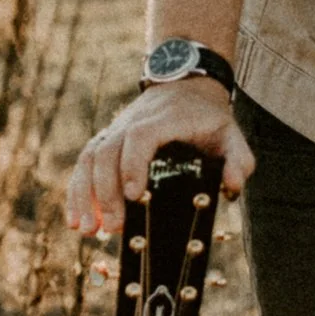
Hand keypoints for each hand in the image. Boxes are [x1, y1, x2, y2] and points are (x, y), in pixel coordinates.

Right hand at [66, 77, 250, 236]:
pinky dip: (77, 191)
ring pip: (90, 158)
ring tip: (87, 230)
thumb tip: (231, 188)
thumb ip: (238, 161)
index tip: (136, 195)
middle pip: (108, 151)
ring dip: (85, 195)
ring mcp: (116, 130)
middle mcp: (133, 122)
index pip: (141, 137)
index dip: (134, 164)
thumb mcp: (231, 135)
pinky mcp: (106, 140)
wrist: (186, 85)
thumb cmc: (209, 117)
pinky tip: (76, 220)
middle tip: (113, 227)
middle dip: (107, 192)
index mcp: (164, 119)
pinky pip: (84, 163)